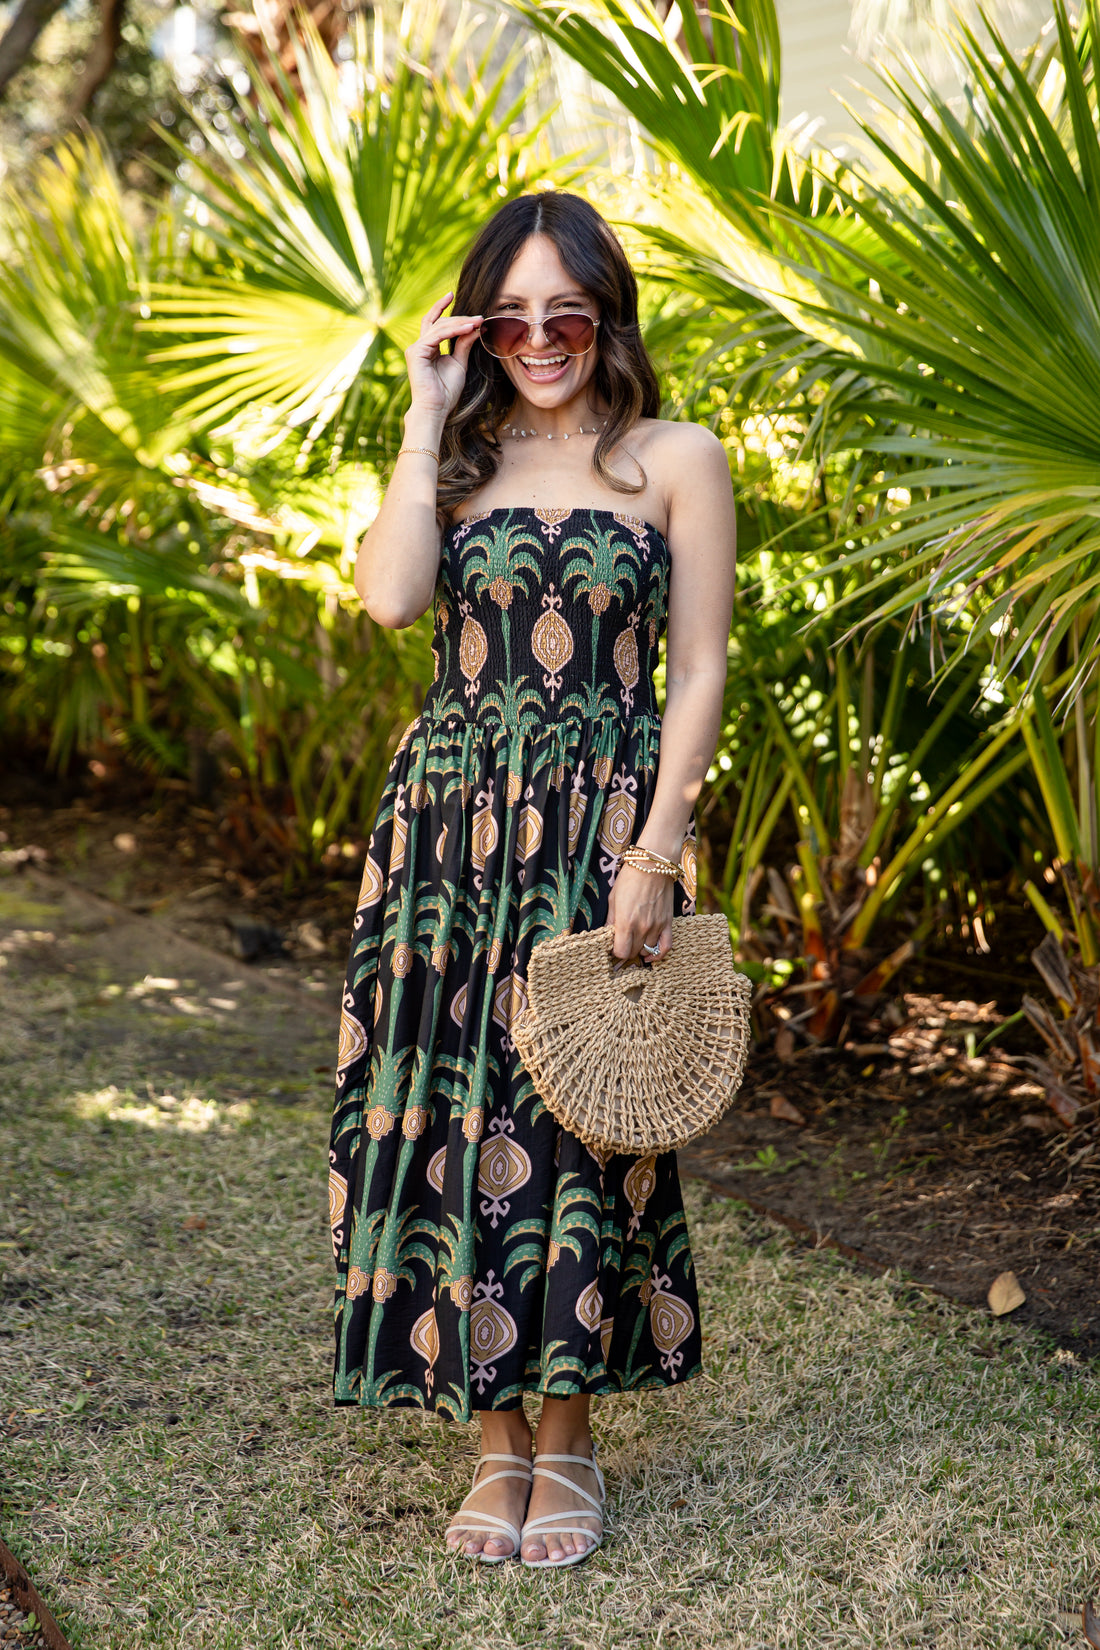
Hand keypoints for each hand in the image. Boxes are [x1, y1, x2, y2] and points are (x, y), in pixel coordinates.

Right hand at [404, 293, 482, 420]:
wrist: (436, 409)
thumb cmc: (446, 392)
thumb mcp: (459, 363)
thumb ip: (464, 344)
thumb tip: (475, 327)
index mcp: (427, 348)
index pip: (434, 322)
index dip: (441, 307)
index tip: (451, 294)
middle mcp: (419, 346)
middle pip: (439, 322)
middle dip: (460, 318)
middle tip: (479, 318)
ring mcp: (416, 348)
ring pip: (439, 327)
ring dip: (460, 323)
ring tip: (478, 322)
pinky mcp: (416, 352)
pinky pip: (437, 335)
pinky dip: (454, 330)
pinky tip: (468, 328)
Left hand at [605, 865, 673, 961]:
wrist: (653, 864)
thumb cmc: (630, 878)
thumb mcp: (613, 898)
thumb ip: (611, 920)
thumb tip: (607, 935)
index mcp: (626, 922)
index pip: (621, 952)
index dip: (615, 951)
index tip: (613, 945)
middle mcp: (642, 927)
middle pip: (633, 953)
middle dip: (625, 950)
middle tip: (622, 942)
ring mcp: (657, 926)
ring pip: (647, 950)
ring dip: (639, 948)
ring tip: (634, 941)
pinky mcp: (668, 922)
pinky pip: (666, 946)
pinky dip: (659, 954)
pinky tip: (651, 954)